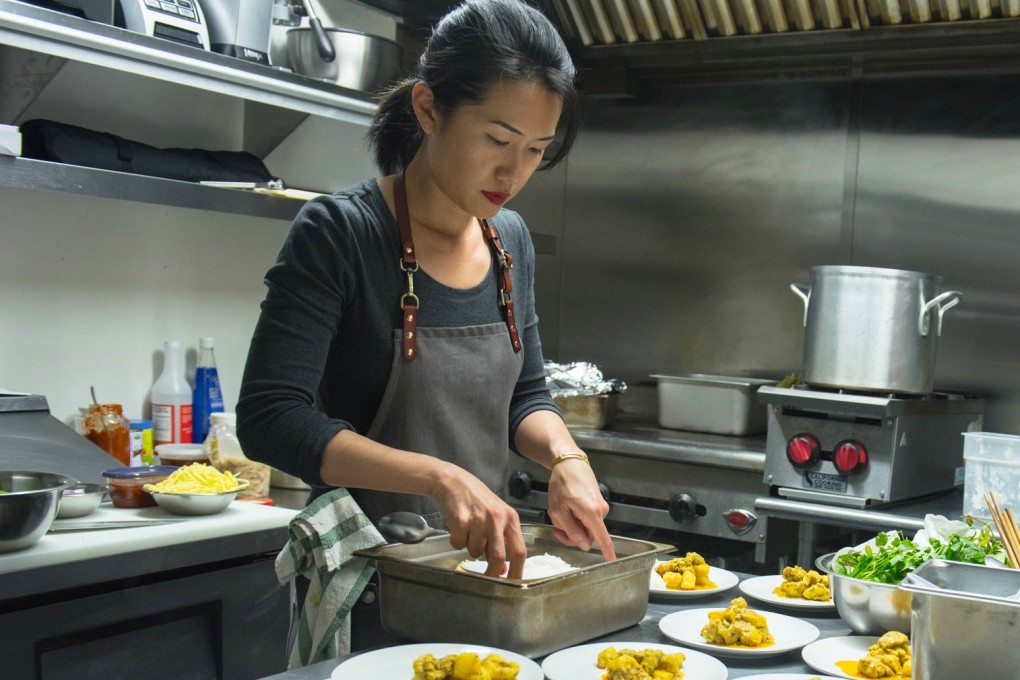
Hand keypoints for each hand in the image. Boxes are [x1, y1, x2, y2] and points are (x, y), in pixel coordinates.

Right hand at [432, 464, 527, 578]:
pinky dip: (456, 541)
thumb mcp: (496, 515)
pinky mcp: (460, 521)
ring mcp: (479, 519)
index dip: (517, 571)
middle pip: (498, 556)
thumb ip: (502, 540)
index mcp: (510, 517)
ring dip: (470, 548)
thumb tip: (503, 568)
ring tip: (468, 531)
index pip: (519, 550)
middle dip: (492, 572)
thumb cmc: (477, 499)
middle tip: (486, 576)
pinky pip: (458, 544)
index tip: (513, 584)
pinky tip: (458, 526)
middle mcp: (497, 518)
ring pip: (475, 551)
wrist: (453, 481)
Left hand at [546, 453, 616, 561]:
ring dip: (570, 522)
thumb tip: (584, 545)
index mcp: (592, 513)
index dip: (607, 552)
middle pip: (588, 535)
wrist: (569, 462)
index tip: (612, 562)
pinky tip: (565, 505)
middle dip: (570, 533)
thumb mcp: (559, 509)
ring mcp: (601, 506)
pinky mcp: (598, 502)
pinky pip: (587, 518)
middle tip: (555, 526)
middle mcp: (601, 511)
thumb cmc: (562, 483)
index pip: (602, 537)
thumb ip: (572, 530)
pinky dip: (575, 515)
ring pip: (585, 526)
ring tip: (559, 509)